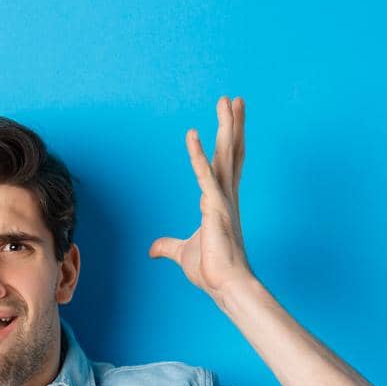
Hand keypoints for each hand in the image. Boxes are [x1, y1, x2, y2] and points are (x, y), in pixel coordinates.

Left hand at [148, 96, 252, 299]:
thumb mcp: (181, 253)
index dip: (231, 139)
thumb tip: (152, 249)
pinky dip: (197, 155)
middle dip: (233, 124)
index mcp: (222, 202)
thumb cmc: (211, 270)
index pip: (228, 163)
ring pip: (226, 155)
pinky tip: (193, 135)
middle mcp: (226, 196)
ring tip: (226, 101)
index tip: (234, 117)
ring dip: (225, 127)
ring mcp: (223, 200)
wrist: (226, 287)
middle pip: (232, 151)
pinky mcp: (215, 209)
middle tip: (234, 98)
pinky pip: (205, 175)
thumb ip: (167, 246)